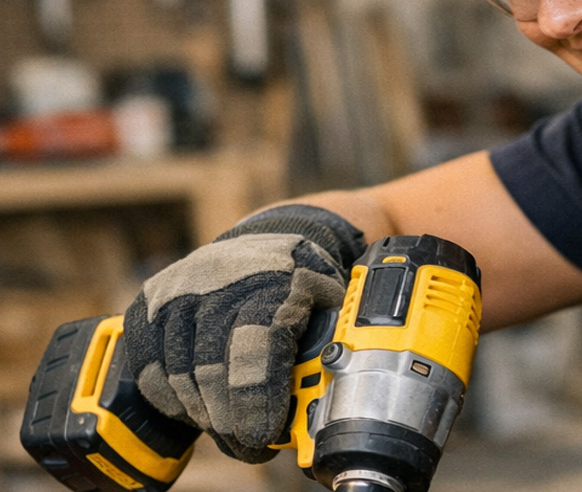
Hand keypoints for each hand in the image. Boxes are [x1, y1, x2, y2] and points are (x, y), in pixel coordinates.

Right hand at [123, 205, 364, 462]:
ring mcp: (179, 288)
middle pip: (213, 364)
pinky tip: (200, 405)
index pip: (258, 337)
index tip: (265, 434)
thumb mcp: (331, 306)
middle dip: (231, 418)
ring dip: (205, 414)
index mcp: (277, 276)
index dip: (258, 393)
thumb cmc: (304, 284)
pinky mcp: (148, 303)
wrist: (271, 239)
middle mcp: (221, 277)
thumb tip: (316, 407)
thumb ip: (326, 350)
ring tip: (232, 430)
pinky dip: (174, 399)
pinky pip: (150, 369)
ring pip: (178, 373)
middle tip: (252, 444)